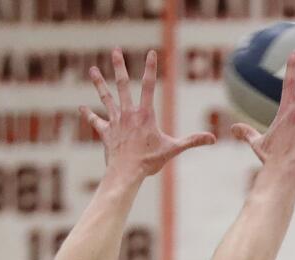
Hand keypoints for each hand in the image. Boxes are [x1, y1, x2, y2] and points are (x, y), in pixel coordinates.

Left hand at [82, 48, 215, 179]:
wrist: (126, 172)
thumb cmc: (150, 161)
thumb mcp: (173, 149)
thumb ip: (193, 141)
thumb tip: (213, 138)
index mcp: (145, 114)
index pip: (149, 86)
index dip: (151, 68)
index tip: (151, 53)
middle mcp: (128, 113)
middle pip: (123, 85)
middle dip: (119, 66)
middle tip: (116, 50)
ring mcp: (115, 121)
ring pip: (106, 97)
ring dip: (99, 83)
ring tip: (93, 69)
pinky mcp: (106, 132)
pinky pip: (96, 121)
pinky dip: (88, 115)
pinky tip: (81, 108)